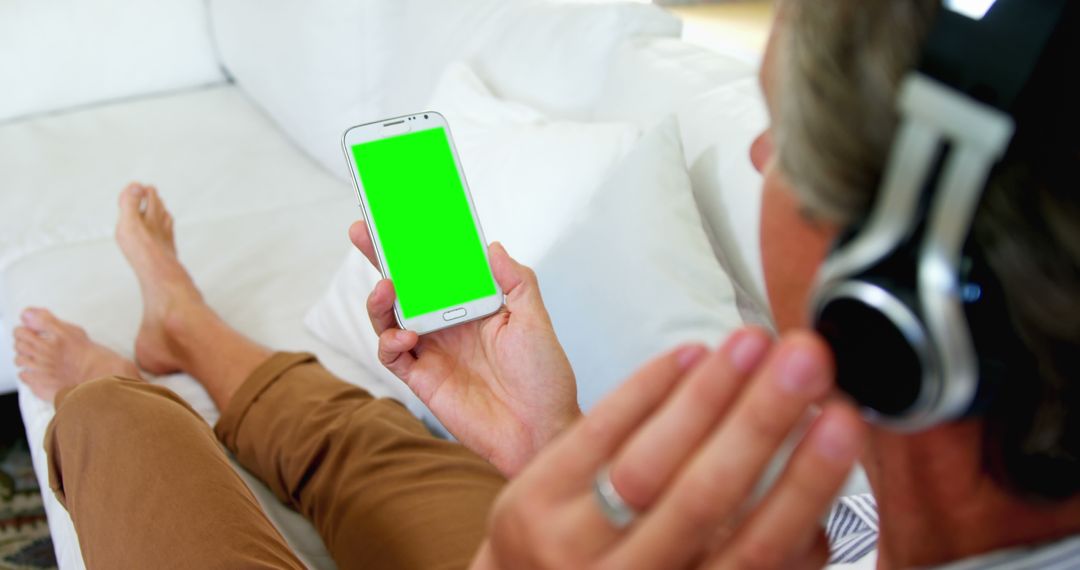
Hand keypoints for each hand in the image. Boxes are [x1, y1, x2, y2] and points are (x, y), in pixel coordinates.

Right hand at [350, 221, 580, 476]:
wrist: (539, 432)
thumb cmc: (544, 377)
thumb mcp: (535, 321)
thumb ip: (515, 281)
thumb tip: (492, 245)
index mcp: (474, 302)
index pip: (440, 265)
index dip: (420, 242)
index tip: (401, 216)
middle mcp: (448, 322)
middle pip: (406, 284)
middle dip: (381, 257)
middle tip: (362, 230)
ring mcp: (432, 349)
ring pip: (390, 316)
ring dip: (380, 299)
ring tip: (386, 288)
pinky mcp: (422, 378)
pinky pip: (391, 354)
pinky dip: (389, 341)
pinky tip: (405, 336)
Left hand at [474, 328, 866, 569]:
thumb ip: (755, 553)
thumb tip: (820, 504)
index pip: (756, 550)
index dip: (804, 484)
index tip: (842, 422)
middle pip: (702, 498)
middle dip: (761, 420)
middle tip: (805, 360)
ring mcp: (568, 545)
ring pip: (646, 463)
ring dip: (706, 394)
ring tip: (751, 343)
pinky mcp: (529, 502)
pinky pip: (594, 435)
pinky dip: (645, 390)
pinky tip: (689, 355)